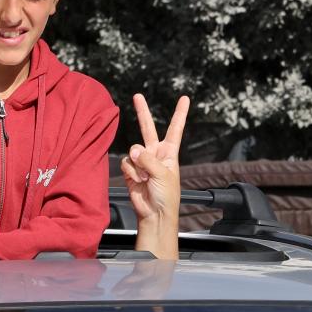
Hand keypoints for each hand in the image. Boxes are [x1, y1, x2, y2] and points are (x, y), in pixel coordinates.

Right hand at [120, 93, 187, 260]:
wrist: (155, 214)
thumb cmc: (167, 196)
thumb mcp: (163, 174)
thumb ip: (147, 159)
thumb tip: (132, 150)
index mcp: (170, 153)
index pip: (176, 128)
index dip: (180, 113)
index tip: (185, 99)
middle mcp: (155, 154)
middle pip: (148, 128)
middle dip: (142, 112)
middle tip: (137, 96)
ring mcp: (142, 161)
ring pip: (133, 150)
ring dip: (138, 164)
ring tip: (146, 177)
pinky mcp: (131, 171)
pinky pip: (126, 163)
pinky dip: (131, 172)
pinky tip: (138, 181)